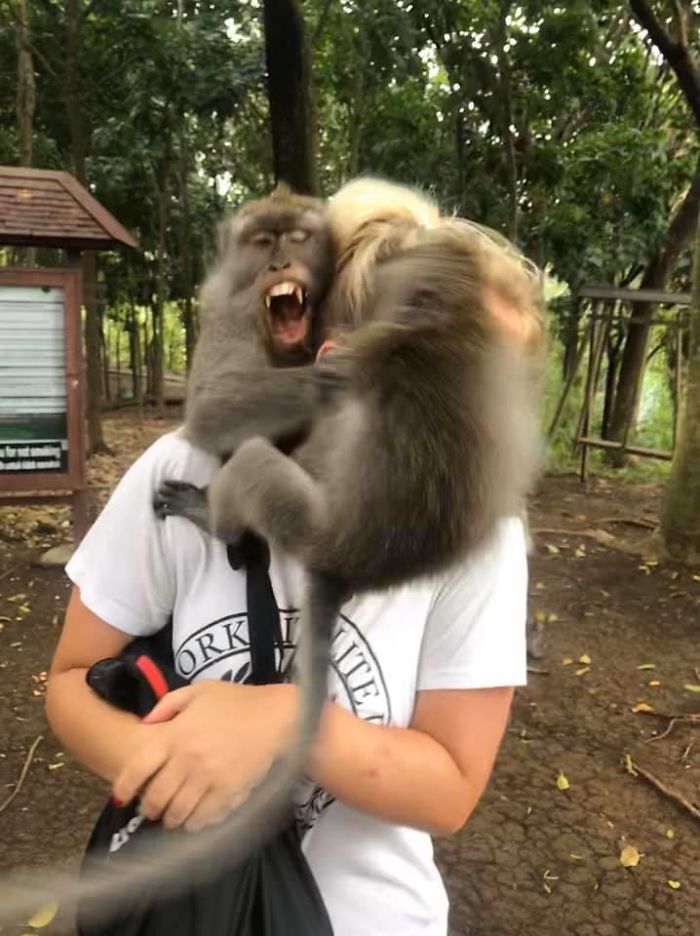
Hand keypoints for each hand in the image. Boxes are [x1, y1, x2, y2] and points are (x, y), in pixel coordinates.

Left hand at [112, 680, 298, 831]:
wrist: (275, 716)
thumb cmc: (236, 701)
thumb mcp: (199, 691)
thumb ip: (168, 705)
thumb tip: (145, 724)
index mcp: (176, 734)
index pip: (138, 768)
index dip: (124, 787)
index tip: (121, 796)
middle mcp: (187, 760)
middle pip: (156, 797)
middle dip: (149, 808)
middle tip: (150, 809)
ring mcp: (208, 779)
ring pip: (177, 813)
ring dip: (169, 819)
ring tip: (170, 818)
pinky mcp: (228, 793)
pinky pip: (203, 818)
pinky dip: (194, 824)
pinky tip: (193, 821)